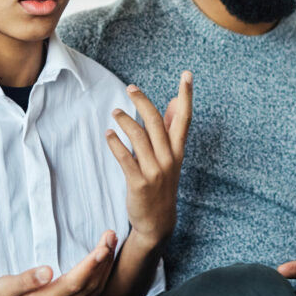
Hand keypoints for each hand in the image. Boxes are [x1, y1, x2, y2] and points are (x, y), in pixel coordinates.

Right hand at [0, 230, 117, 295]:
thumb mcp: (1, 288)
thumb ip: (24, 280)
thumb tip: (47, 271)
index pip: (74, 282)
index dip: (91, 264)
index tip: (103, 246)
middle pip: (88, 285)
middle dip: (103, 260)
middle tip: (111, 235)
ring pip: (92, 291)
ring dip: (104, 267)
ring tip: (111, 243)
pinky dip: (100, 277)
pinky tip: (103, 263)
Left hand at [104, 71, 192, 246]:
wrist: (157, 221)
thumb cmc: (163, 184)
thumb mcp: (171, 157)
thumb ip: (171, 129)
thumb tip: (174, 102)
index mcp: (177, 150)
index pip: (184, 118)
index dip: (186, 95)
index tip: (187, 74)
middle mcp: (169, 158)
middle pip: (156, 122)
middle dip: (143, 102)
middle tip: (131, 88)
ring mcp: (154, 171)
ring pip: (139, 137)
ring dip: (125, 121)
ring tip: (115, 112)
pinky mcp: (139, 183)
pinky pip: (125, 158)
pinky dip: (116, 143)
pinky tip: (108, 134)